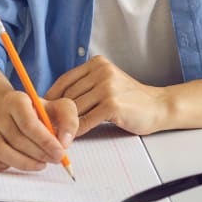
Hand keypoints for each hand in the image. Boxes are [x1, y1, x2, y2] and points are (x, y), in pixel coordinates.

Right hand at [0, 90, 77, 172]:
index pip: (28, 123)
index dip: (45, 140)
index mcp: (16, 100)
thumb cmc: (43, 112)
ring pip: (2, 151)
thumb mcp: (61, 108)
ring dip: (24, 162)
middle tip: (56, 159)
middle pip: (17, 138)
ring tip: (41, 164)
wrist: (22, 112)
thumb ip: (69, 120)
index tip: (60, 152)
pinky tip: (13, 167)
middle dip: (39, 153)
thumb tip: (64, 142)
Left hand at [45, 55, 170, 136]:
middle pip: (68, 95)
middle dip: (57, 113)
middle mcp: (101, 72)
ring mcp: (107, 87)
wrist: (158, 106)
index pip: (65, 80)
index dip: (51, 97)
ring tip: (58, 133)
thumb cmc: (130, 99)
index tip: (43, 109)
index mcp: (97, 64)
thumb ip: (86, 86)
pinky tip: (74, 137)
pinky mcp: (112, 104)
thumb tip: (55, 101)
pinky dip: (78, 130)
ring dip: (65, 123)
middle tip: (48, 126)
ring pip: (75, 108)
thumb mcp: (107, 83)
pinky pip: (86, 120)